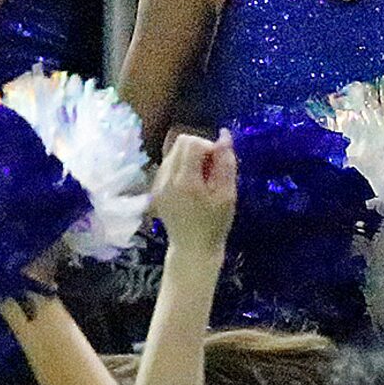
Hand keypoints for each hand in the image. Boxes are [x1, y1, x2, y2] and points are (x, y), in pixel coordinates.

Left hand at [149, 132, 238, 249]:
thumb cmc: (215, 224)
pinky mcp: (155, 188)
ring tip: (203, 178)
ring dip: (191, 157)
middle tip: (212, 169)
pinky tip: (192, 185)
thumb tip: (224, 135)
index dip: (210, 147)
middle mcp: (165, 178)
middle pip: (180, 142)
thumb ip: (226, 164)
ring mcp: (157, 183)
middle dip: (200, 149)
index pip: (192, 142)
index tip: (220, 165)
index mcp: (184, 180)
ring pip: (173, 151)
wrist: (192, 249)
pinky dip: (182, 167)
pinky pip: (168, 164)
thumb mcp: (228, 195)